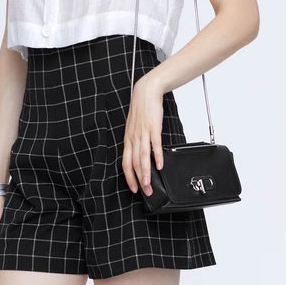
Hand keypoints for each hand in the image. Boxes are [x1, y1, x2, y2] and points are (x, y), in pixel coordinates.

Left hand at [122, 74, 165, 195]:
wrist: (146, 92)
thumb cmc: (141, 111)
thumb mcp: (135, 129)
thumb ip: (137, 143)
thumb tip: (142, 156)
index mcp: (128, 140)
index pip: (126, 163)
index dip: (129, 178)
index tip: (134, 189)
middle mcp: (133, 139)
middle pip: (134, 164)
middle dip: (139, 180)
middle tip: (145, 192)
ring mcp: (143, 133)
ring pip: (142, 157)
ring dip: (146, 173)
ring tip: (149, 184)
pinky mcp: (153, 127)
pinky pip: (154, 145)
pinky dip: (157, 157)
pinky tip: (159, 165)